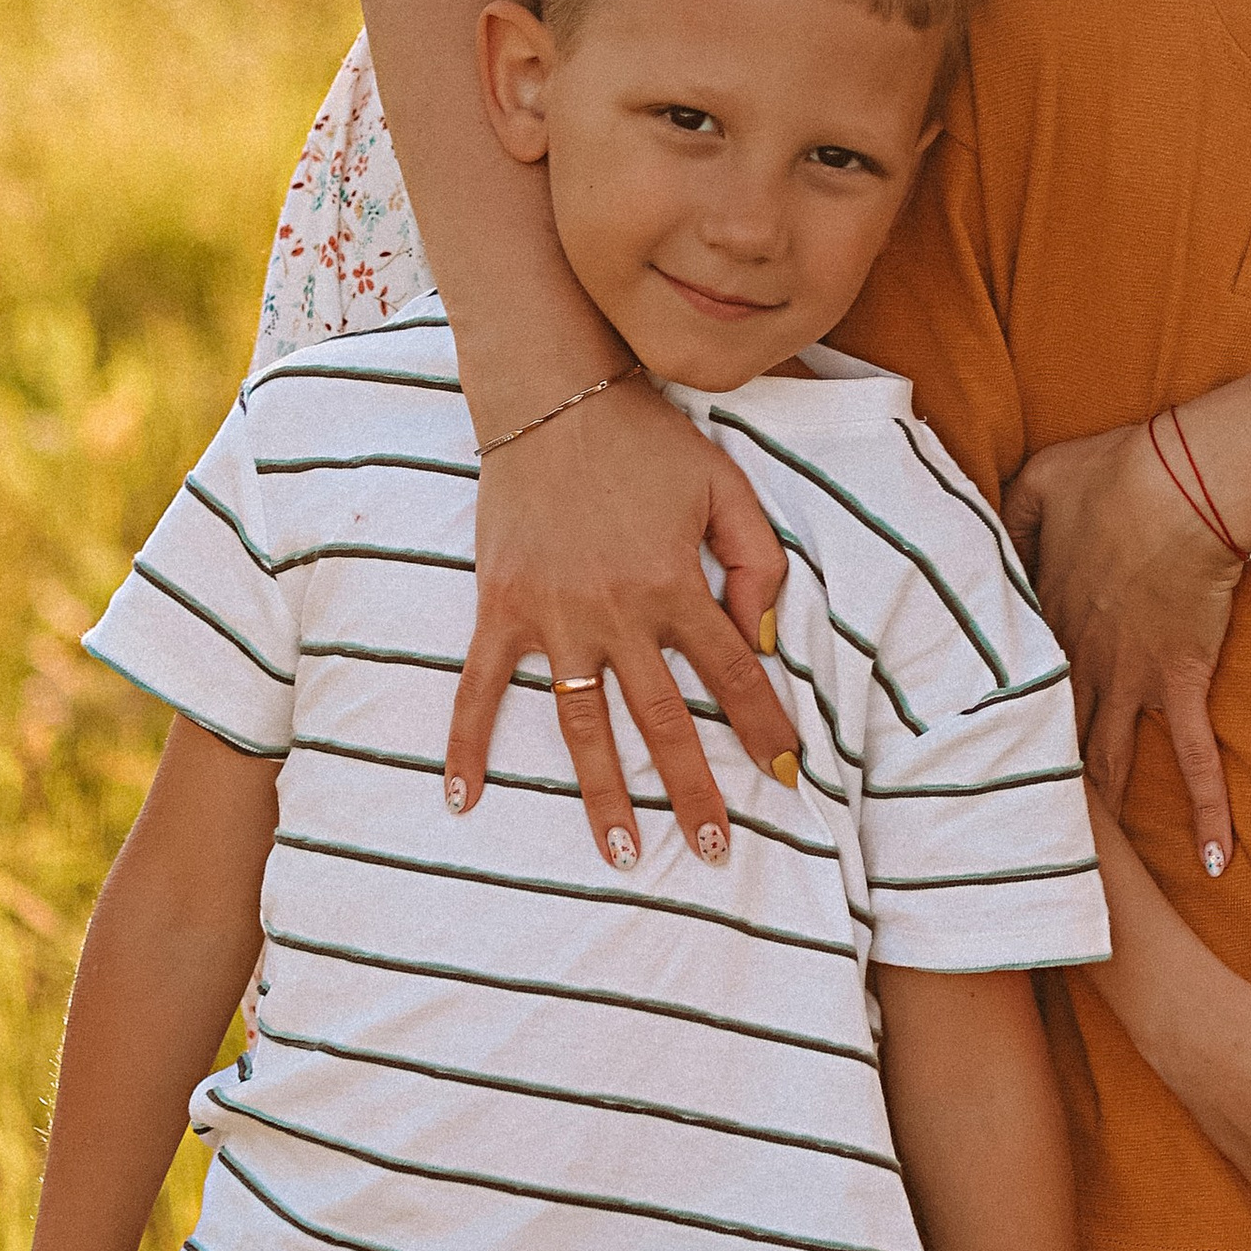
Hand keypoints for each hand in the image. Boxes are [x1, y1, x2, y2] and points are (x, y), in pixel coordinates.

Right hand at [447, 373, 790, 866]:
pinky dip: (465, 744)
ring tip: (624, 854)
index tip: (789, 776)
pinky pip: (478, 687)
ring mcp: (553, 617)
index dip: (766, 727)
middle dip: (693, 790)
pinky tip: (461, 799)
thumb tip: (763, 635)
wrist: (554, 397)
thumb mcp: (726, 486)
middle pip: (663, 719)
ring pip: (581, 723)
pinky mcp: (501, 607)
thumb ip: (757, 560)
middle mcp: (618, 613)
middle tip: (713, 851)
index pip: (735, 674)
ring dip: (603, 793)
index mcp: (677, 584)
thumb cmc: (647, 441)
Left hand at [1006, 424, 1243, 863]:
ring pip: (1104, 761)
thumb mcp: (1038, 479)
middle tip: (995, 833)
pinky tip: (1214, 861)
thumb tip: (980, 534)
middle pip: (1041, 733)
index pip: (1001, 676)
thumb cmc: (1117, 472)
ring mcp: (1130, 678)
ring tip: (1079, 865)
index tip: (950, 752)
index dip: (979, 712)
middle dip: (1020, 782)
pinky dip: (1208, 810)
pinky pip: (1197, 759)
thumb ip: (1004, 511)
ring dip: (1096, 814)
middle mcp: (1077, 659)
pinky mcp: (1181, 683)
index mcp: (1040, 613)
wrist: (1186, 484)